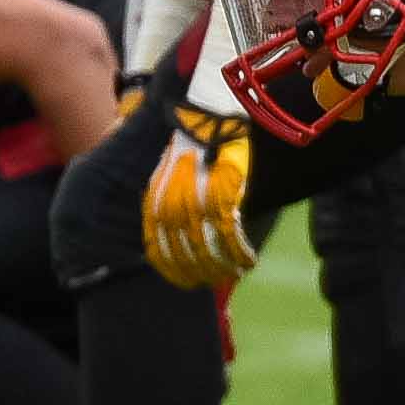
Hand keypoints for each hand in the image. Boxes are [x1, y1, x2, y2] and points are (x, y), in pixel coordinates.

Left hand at [140, 102, 258, 289]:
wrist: (208, 120)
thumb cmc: (193, 154)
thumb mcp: (170, 183)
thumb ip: (170, 214)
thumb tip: (183, 249)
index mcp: (154, 205)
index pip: (158, 253)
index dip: (175, 274)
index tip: (190, 283)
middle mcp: (170, 208)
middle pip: (186, 257)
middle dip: (204, 275)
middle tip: (219, 279)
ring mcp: (195, 205)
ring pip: (209, 252)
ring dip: (224, 268)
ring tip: (236, 272)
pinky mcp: (221, 199)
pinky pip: (231, 238)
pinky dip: (241, 254)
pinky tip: (250, 261)